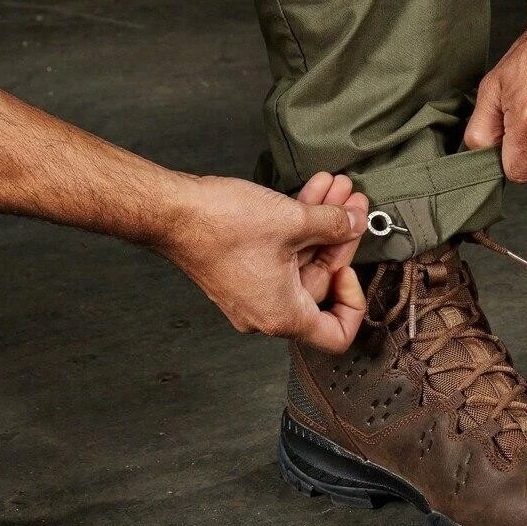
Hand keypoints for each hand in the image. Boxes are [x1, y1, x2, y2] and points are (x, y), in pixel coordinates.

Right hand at [160, 171, 368, 351]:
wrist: (171, 210)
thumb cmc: (221, 224)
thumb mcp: (294, 220)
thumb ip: (335, 225)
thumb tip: (356, 224)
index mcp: (283, 316)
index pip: (336, 336)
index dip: (354, 304)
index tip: (351, 269)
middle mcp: (267, 313)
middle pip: (321, 284)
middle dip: (339, 239)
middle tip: (353, 206)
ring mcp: (253, 292)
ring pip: (301, 262)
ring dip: (321, 224)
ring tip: (337, 189)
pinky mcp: (242, 271)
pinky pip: (281, 254)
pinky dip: (298, 227)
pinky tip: (314, 193)